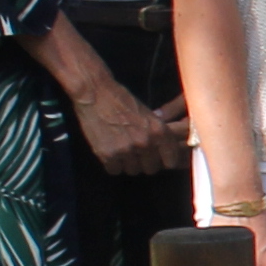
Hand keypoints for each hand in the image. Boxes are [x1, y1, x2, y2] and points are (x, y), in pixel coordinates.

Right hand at [74, 80, 189, 175]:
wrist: (94, 93)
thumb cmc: (122, 101)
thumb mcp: (149, 115)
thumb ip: (158, 135)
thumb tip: (168, 151)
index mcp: (159, 131)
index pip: (171, 161)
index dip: (163, 161)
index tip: (157, 159)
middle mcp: (145, 142)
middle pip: (151, 169)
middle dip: (144, 163)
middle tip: (135, 153)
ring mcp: (127, 150)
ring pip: (133, 171)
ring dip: (127, 164)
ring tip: (120, 148)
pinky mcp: (108, 154)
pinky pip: (114, 170)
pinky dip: (112, 164)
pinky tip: (109, 150)